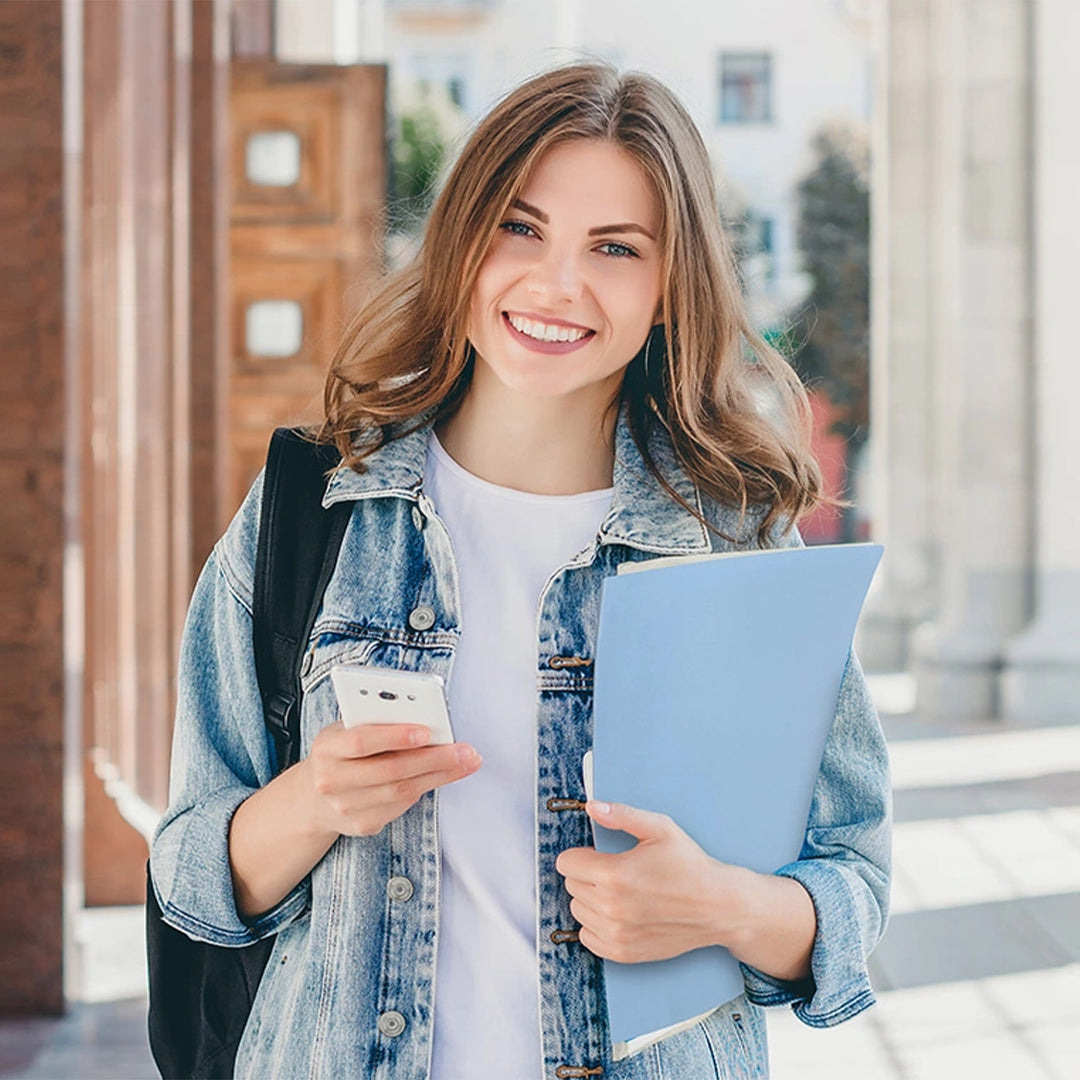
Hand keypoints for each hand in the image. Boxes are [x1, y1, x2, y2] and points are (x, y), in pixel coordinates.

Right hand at [301, 722, 481, 837]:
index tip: (427, 730)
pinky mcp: (361, 825)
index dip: (395, 736)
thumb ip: (375, 722)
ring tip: (466, 762)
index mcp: (327, 748)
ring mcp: (345, 807)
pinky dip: (425, 789)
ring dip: (440, 776)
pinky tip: (443, 776)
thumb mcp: (345, 730)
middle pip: (390, 770)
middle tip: (465, 750)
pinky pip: (401, 807)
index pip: (362, 741)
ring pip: (402, 791)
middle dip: (434, 758)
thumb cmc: (340, 753)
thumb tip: (424, 717)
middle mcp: (332, 781)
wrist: (312, 798)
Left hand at [554, 800, 754, 963]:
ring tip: (619, 892)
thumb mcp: (660, 828)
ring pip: (578, 910)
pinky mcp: (623, 953)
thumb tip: (592, 807)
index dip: (581, 854)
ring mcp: (617, 933)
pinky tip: (618, 913)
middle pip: (571, 886)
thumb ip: (622, 814)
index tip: (597, 854)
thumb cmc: (691, 866)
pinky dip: (596, 925)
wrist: (717, 907)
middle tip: (615, 871)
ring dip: (591, 899)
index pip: (566, 863)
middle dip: (587, 874)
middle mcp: (611, 908)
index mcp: (615, 875)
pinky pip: (588, 937)